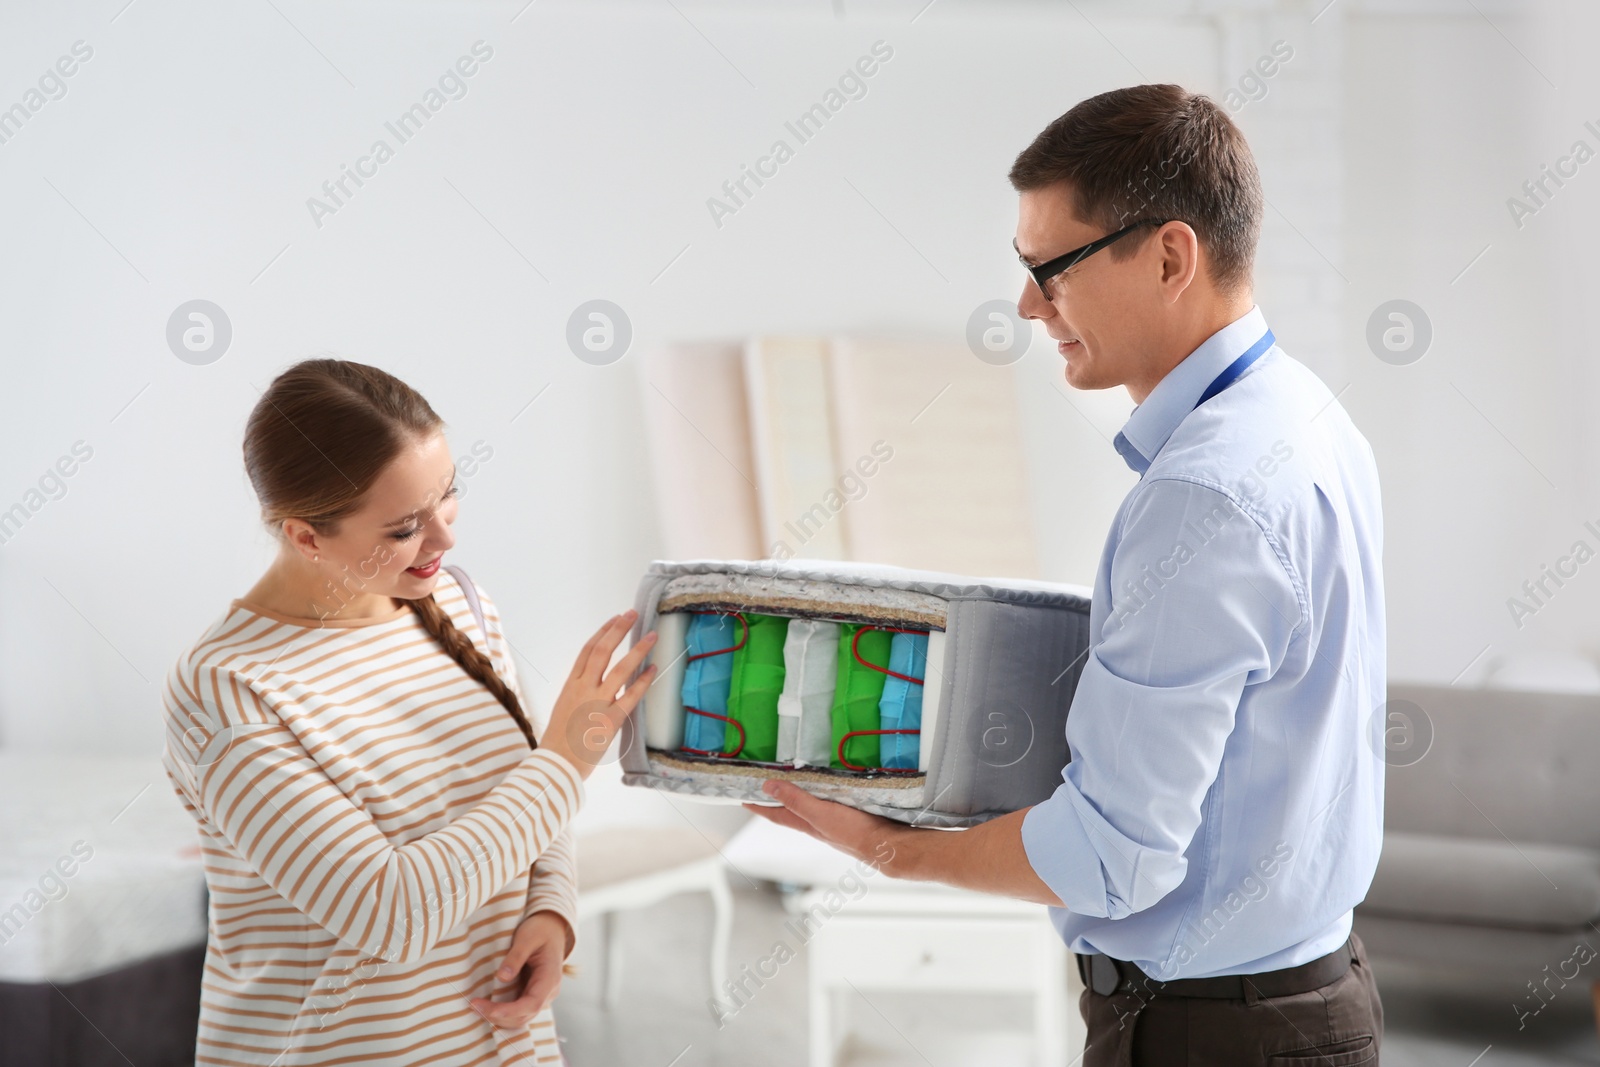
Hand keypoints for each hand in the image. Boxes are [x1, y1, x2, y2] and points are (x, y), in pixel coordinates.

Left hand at [468, 911, 568, 1028]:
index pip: (532, 1004)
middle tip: (474, 1005)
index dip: (511, 1011)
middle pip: (524, 1015)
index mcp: (550, 978)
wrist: (551, 929)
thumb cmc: (540, 930)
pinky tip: (486, 1007)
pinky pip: (518, 1012)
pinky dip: (502, 1014)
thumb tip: (502, 977)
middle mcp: (548, 992)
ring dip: (499, 1018)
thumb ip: (516, 957)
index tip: (489, 1009)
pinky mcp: (531, 995)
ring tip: (476, 1007)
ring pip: (521, 1018)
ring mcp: (541, 996)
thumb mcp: (527, 937)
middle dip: (499, 1016)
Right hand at [540, 609, 656, 778]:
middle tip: (633, 614)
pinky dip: (643, 682)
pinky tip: (653, 670)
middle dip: (618, 630)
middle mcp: (582, 690)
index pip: (587, 650)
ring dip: (638, 650)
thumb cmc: (559, 740)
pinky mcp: (609, 722)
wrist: (554, 766)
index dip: (602, 632)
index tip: (615, 619)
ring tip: (651, 636)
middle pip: (602, 651)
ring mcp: (596, 705)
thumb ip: (580, 691)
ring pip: (619, 670)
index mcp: (570, 685)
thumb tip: (596, 679)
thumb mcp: (564, 707)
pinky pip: (630, 698)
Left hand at [744, 780, 906, 876]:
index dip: (759, 806)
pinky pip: (828, 802)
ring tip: (793, 782)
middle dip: (777, 800)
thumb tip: (768, 786)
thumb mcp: (819, 813)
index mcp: (806, 824)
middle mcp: (816, 824)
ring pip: (809, 807)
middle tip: (765, 786)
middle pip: (790, 811)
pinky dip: (822, 794)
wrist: (886, 846)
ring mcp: (833, 821)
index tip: (743, 798)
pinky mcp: (849, 815)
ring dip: (800, 796)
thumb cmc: (853, 833)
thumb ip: (795, 800)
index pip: (776, 814)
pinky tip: (828, 788)